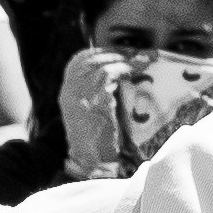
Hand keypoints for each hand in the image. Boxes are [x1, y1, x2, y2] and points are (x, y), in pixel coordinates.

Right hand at [59, 43, 128, 179]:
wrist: (90, 162)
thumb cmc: (97, 138)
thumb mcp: (91, 110)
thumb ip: (100, 90)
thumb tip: (123, 70)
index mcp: (68, 89)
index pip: (82, 59)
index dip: (104, 51)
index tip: (124, 50)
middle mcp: (70, 89)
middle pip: (93, 58)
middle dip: (118, 52)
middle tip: (141, 53)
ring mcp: (80, 94)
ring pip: (102, 64)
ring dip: (127, 59)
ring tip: (145, 60)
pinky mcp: (94, 101)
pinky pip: (110, 75)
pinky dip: (126, 69)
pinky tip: (139, 71)